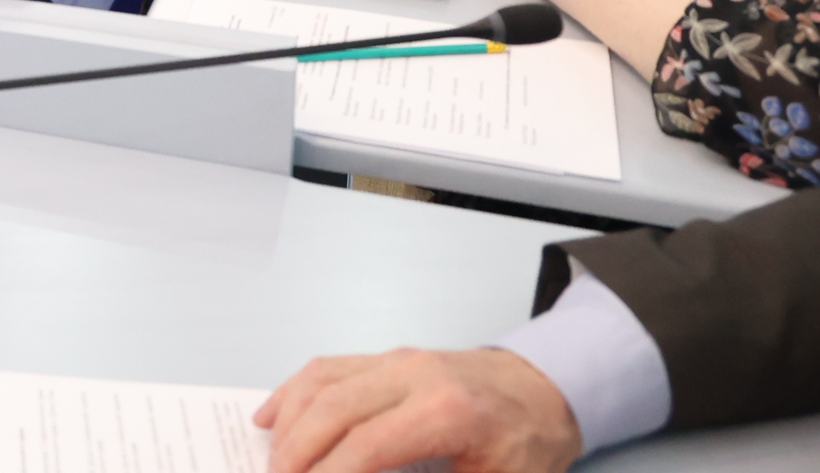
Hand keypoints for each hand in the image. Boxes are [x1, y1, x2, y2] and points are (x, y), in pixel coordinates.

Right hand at [256, 348, 579, 472]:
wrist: (548, 391)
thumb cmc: (528, 446)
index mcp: (446, 411)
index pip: (367, 446)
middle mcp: (414, 375)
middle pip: (332, 409)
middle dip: (296, 454)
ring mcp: (396, 359)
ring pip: (321, 383)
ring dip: (289, 425)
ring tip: (273, 464)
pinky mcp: (387, 357)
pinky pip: (327, 368)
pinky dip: (292, 393)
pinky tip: (271, 418)